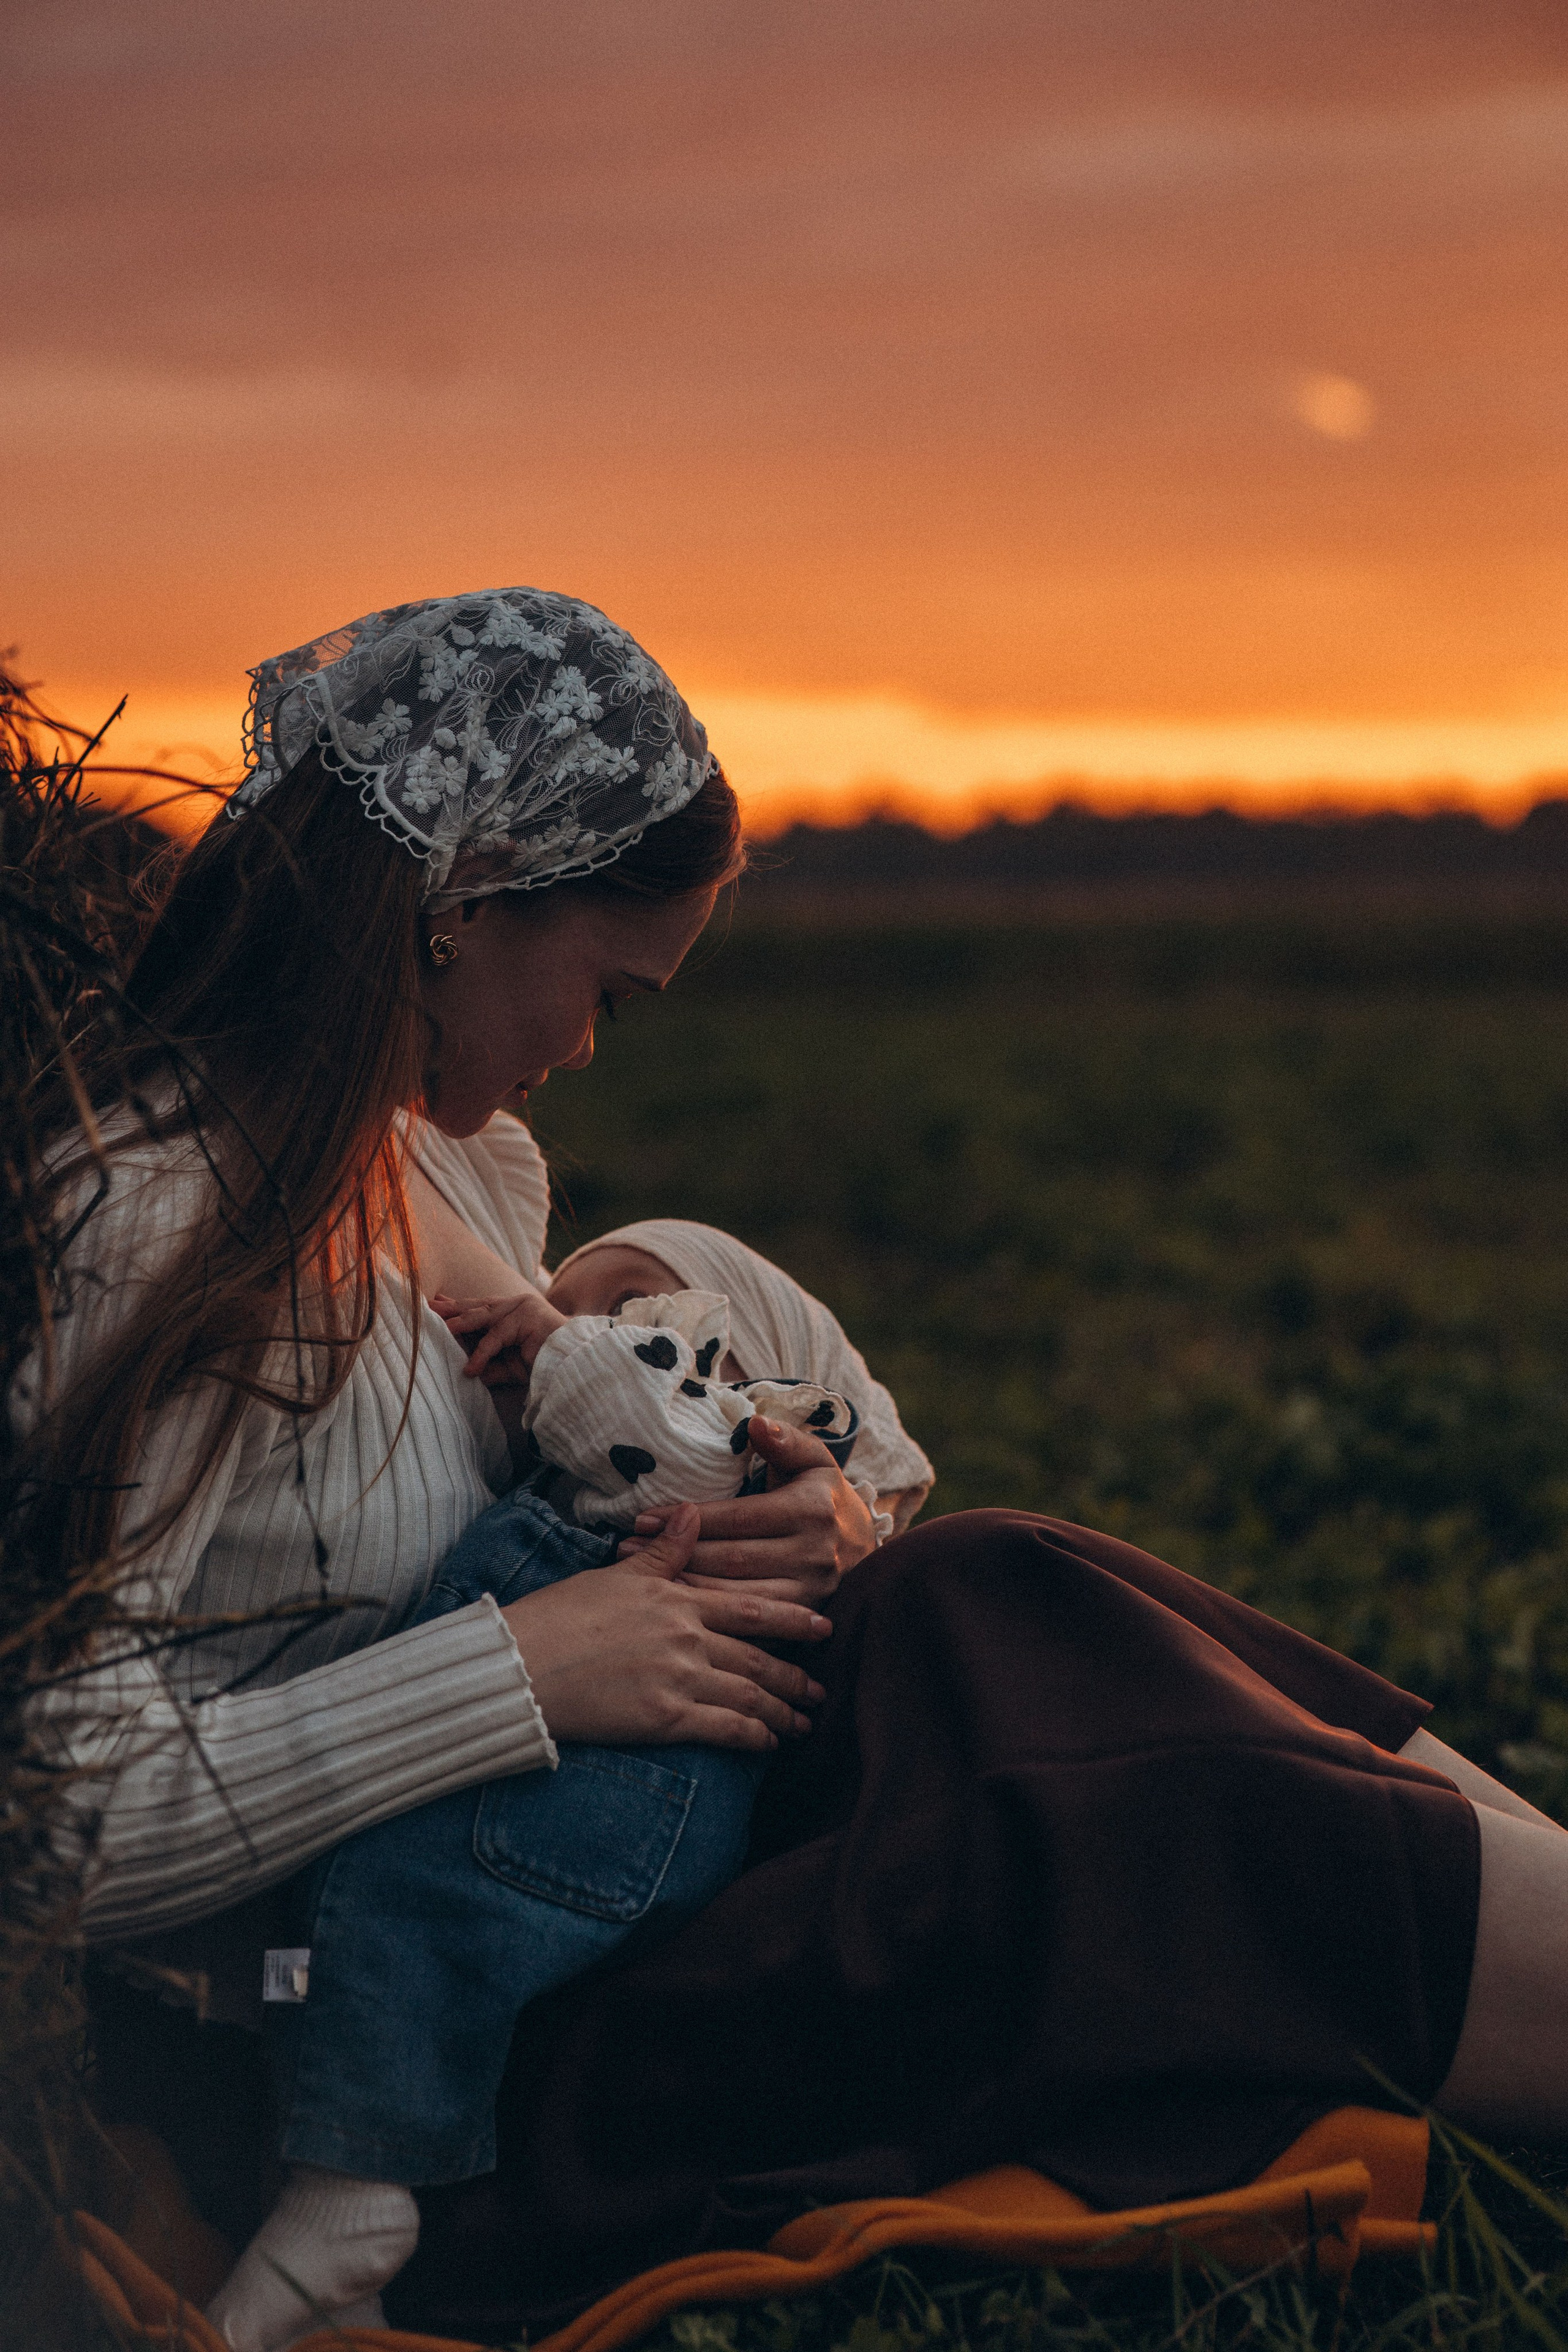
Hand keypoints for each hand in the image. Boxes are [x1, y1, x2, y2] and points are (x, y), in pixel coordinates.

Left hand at [432, 1288, 565, 1386]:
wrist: (575, 1367)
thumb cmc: (543, 1366)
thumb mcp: (508, 1367)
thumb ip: (486, 1364)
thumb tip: (462, 1370)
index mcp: (511, 1311)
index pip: (478, 1306)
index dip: (456, 1306)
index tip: (434, 1304)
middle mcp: (516, 1305)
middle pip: (476, 1306)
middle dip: (451, 1309)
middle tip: (427, 1309)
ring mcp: (523, 1308)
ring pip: (483, 1316)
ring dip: (459, 1324)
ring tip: (439, 1331)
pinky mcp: (529, 1317)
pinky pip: (498, 1336)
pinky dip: (483, 1354)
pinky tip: (470, 1369)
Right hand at [502, 1504, 830, 1751]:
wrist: (523, 1662)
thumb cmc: (561, 1615)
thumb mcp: (617, 1574)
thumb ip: (665, 1552)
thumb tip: (693, 1514)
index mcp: (678, 1599)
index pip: (750, 1608)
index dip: (791, 1620)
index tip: (822, 1626)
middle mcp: (688, 1638)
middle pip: (758, 1657)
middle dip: (795, 1676)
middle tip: (823, 1690)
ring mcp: (680, 1679)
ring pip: (749, 1695)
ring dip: (782, 1712)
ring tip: (803, 1724)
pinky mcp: (664, 1718)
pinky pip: (725, 1729)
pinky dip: (754, 1737)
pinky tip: (769, 1745)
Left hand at [618, 1417, 876, 1605]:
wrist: (870, 1551)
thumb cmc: (825, 1500)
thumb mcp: (814, 1462)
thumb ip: (786, 1441)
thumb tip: (756, 1423)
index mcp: (810, 1510)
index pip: (736, 1517)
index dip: (686, 1519)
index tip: (641, 1519)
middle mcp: (813, 1554)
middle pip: (730, 1559)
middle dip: (673, 1555)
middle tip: (624, 1552)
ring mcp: (810, 1594)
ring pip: (735, 1596)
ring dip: (683, 1589)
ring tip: (638, 1581)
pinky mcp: (803, 1621)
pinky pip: (750, 1625)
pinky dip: (711, 1618)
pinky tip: (677, 1609)